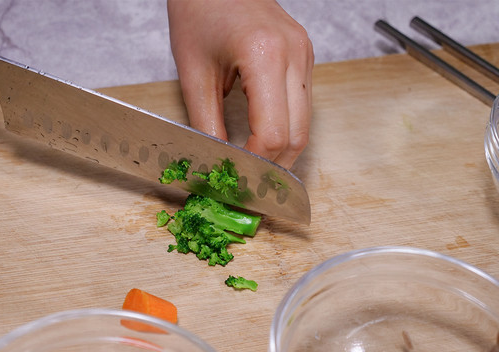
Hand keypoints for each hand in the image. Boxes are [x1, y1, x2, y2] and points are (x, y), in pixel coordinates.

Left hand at [167, 0, 313, 168]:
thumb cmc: (199, 11)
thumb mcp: (193, 73)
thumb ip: (205, 124)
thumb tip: (217, 163)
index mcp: (265, 55)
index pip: (273, 133)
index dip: (256, 165)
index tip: (236, 179)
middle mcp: (295, 55)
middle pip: (298, 136)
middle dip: (273, 168)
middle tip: (248, 186)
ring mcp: (305, 55)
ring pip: (305, 125)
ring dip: (281, 153)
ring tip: (255, 169)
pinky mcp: (304, 57)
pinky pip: (302, 107)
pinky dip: (285, 131)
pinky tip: (264, 142)